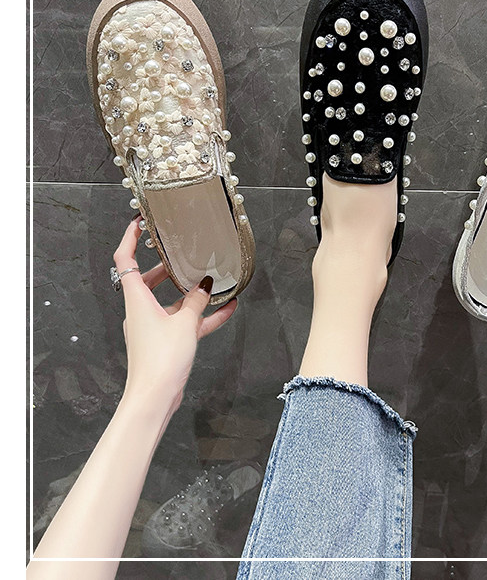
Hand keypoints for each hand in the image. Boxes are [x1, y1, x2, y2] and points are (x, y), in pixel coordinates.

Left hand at [113, 216, 237, 415]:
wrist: (154, 398)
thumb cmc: (160, 360)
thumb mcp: (185, 324)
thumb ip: (196, 301)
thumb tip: (205, 285)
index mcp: (137, 299)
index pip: (125, 259)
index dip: (130, 238)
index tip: (138, 222)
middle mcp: (141, 310)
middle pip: (148, 279)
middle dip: (166, 266)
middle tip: (181, 252)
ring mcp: (152, 327)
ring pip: (171, 301)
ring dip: (191, 293)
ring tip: (214, 281)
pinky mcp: (164, 342)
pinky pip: (185, 322)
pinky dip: (202, 316)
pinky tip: (226, 309)